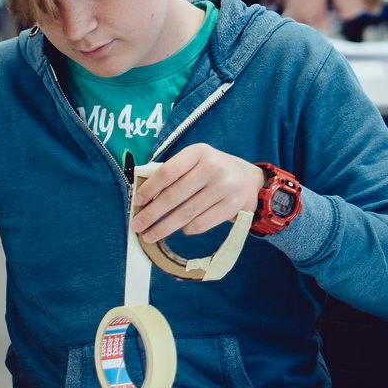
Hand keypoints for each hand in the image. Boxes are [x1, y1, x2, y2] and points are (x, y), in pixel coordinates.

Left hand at [131, 144, 266, 242]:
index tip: (137, 202)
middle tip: (136, 226)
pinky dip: (188, 229)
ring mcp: (225, 187)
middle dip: (151, 214)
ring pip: (186, 213)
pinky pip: (202, 223)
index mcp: (199, 152)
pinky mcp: (234, 205)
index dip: (149, 189)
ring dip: (164, 227)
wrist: (251, 179)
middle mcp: (213, 167)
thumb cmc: (213, 171)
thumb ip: (174, 174)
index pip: (167, 172)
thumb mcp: (196, 162)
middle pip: (174, 196)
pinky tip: (181, 229)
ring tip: (150, 235)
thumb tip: (144, 199)